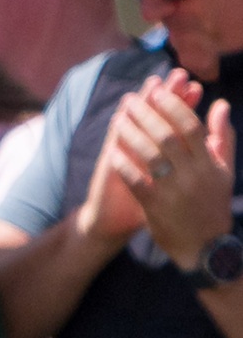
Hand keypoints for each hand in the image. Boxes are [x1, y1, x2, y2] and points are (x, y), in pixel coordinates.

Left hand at [99, 73, 235, 268]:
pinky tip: (112, 152)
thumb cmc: (213, 203)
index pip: (191, 127)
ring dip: (131, 135)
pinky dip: (125, 166)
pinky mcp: (156, 208)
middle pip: (167, 138)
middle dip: (147, 115)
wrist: (206, 246)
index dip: (174, 106)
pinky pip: (137, 183)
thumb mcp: (224, 170)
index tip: (157, 91)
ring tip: (117, 119)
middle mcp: (193, 175)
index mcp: (209, 163)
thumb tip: (220, 104)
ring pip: (150, 157)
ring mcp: (174, 191)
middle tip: (130, 99)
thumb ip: (222, 136)